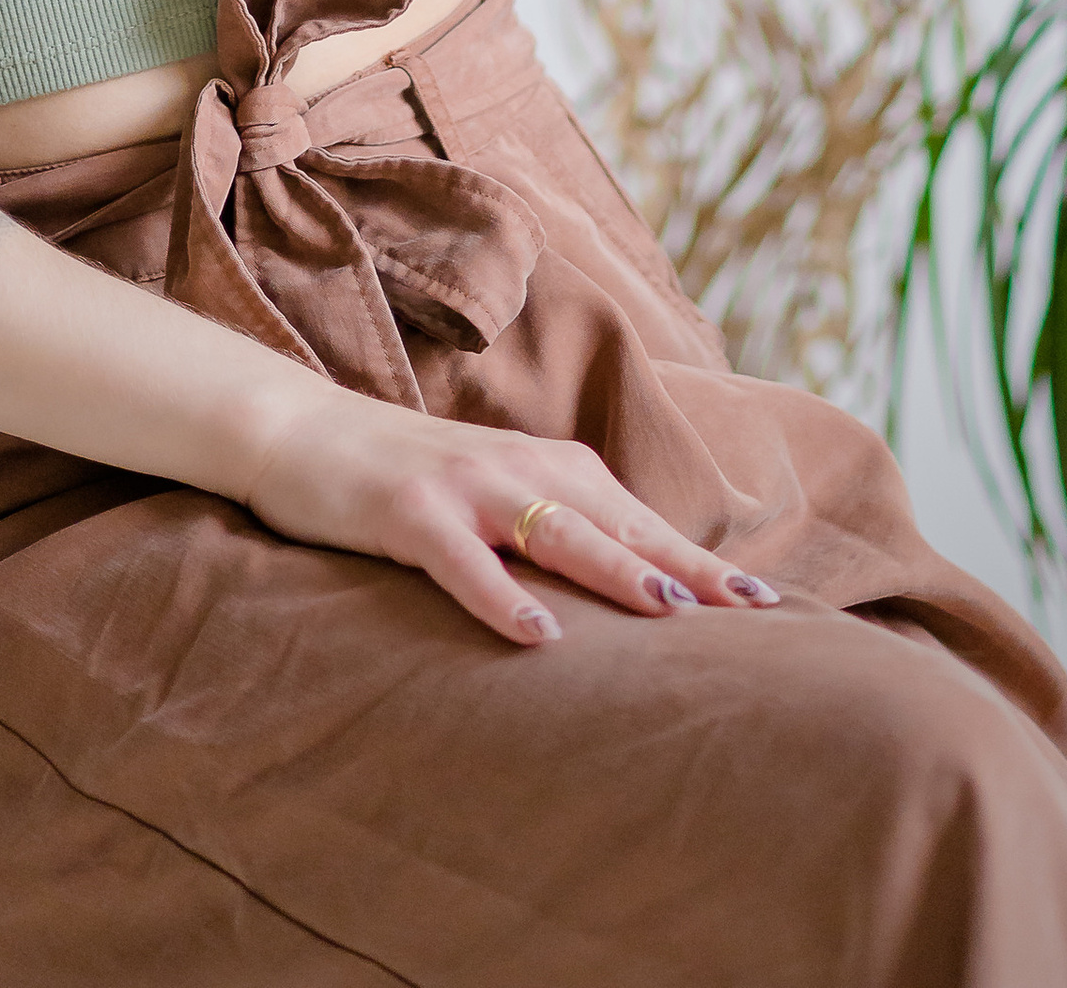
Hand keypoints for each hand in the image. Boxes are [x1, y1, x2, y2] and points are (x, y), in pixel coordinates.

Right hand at [240, 378, 776, 646]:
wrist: (300, 433)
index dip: (700, 559)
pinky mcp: (408, 512)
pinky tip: (536, 634)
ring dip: (615, 569)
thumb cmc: (406, 481)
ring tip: (671, 614)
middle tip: (751, 612)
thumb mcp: (491, 498)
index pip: (638, 518)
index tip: (766, 602)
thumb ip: (552, 527)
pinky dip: (501, 595)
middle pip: (617, 522)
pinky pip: (463, 560)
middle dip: (686, 568)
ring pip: (554, 531)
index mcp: (545, 464)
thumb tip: (628, 590)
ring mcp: (463, 486)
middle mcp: (516, 465)